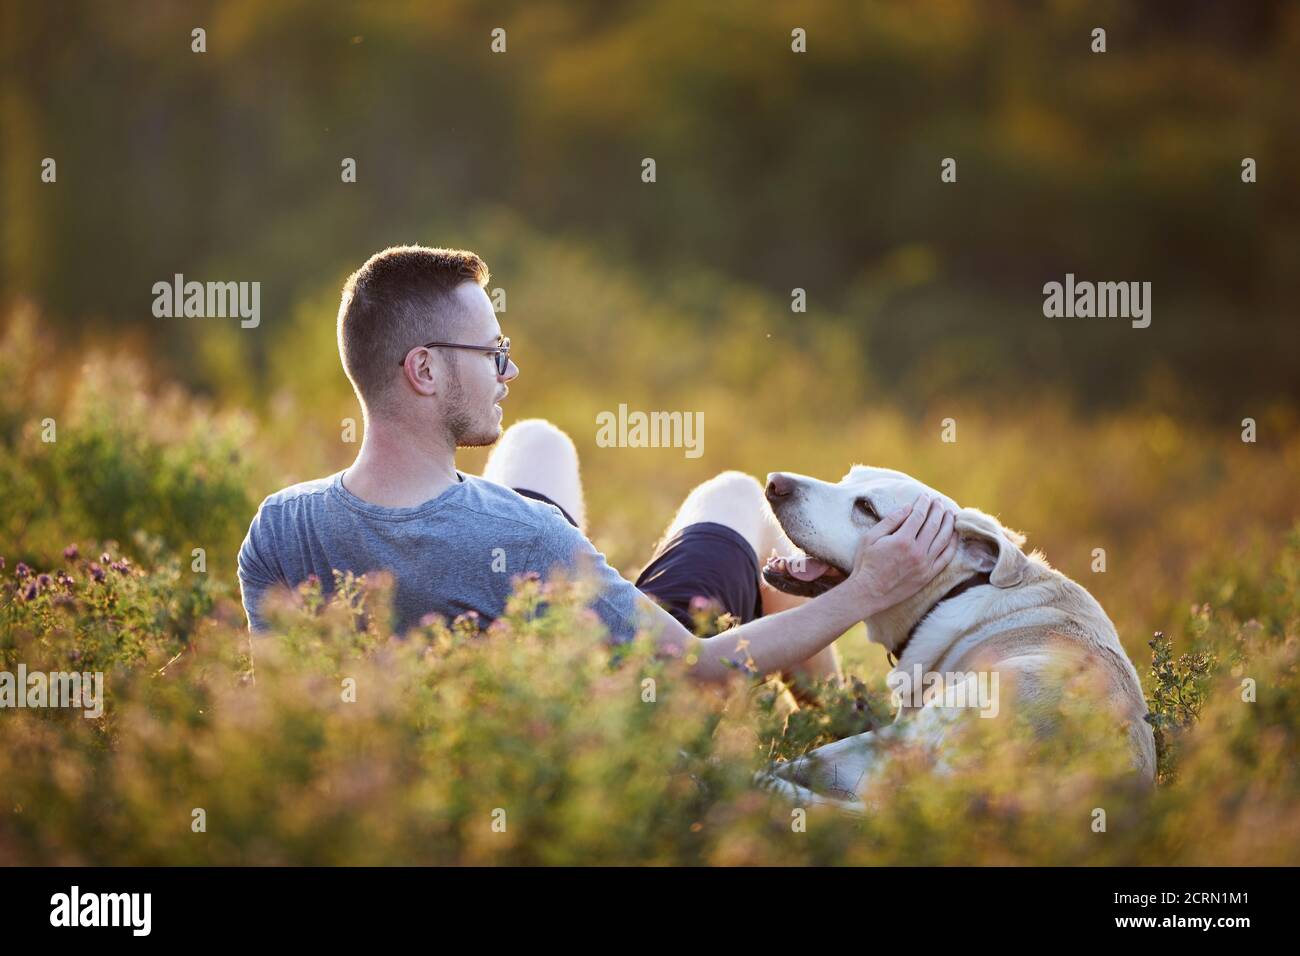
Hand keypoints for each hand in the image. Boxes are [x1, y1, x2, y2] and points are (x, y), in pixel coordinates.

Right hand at [837, 494, 957, 615]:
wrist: (869, 592)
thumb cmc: (866, 564)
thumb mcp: (870, 538)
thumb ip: (890, 521)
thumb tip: (908, 507)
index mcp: (902, 540)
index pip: (918, 516)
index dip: (923, 504)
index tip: (925, 496)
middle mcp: (917, 551)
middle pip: (933, 525)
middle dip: (938, 510)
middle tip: (939, 502)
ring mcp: (925, 565)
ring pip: (944, 539)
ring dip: (949, 524)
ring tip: (951, 514)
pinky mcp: (928, 575)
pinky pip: (946, 558)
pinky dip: (952, 545)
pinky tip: (954, 536)